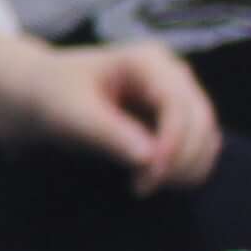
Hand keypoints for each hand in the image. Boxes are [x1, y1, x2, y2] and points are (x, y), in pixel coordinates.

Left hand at [0, 39, 218, 194]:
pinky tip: (150, 179)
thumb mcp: (70, 113)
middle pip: (201, 123)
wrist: (44, 94)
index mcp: (147, 62)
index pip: (178, 105)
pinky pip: (198, 150)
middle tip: (141, 189)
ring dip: (184, 170)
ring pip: (206, 140)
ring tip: (142, 185)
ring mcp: (179, 97)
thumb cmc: (52, 96)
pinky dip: (182, 170)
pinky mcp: (177, 120)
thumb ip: (108, 133)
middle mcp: (172, 75)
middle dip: (180, 161)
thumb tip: (150, 158)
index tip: (149, 177)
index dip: (172, 145)